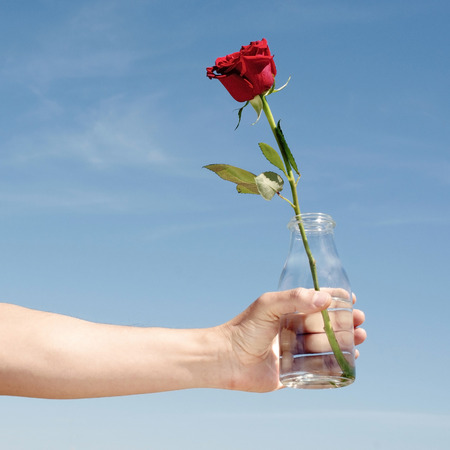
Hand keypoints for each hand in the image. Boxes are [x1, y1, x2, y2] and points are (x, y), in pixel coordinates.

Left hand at [218, 288, 365, 392]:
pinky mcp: (295, 372)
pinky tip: (351, 358)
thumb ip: (294, 298)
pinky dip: (338, 363)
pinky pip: (321, 367)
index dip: (335, 300)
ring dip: (345, 340)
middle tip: (360, 320)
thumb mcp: (268, 305)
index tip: (352, 299)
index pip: (316, 302)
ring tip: (360, 336)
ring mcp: (295, 351)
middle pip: (326, 324)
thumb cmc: (245, 329)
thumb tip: (325, 298)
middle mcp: (293, 329)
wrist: (227, 359)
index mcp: (288, 311)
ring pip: (327, 344)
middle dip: (344, 321)